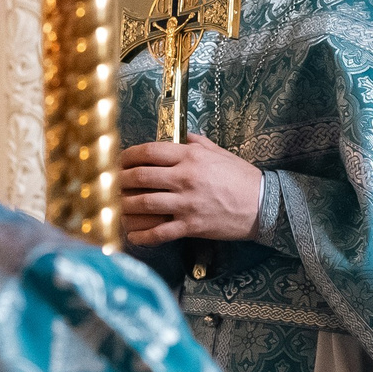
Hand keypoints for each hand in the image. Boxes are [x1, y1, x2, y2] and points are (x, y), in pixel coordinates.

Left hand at [119, 135, 264, 246]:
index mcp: (191, 157)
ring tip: (115, 206)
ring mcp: (186, 204)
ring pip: (144, 204)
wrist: (263, 205)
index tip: (119, 159)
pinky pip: (159, 232)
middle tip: (109, 182)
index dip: (128, 155)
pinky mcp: (191, 226)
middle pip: (141, 177)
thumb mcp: (219, 152)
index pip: (150, 152)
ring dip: (125, 206)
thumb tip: (179, 136)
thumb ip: (196, 142)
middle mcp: (185, 178)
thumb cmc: (242, 177)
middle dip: (119, 180)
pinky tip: (132, 235)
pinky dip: (142, 235)